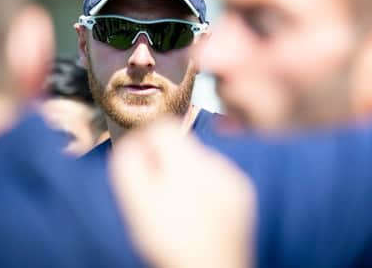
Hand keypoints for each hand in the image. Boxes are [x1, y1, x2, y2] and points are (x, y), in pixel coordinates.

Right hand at [110, 119, 255, 267]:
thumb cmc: (171, 243)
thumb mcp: (137, 204)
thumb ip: (129, 164)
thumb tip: (133, 142)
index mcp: (188, 165)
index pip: (164, 127)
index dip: (146, 141)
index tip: (141, 164)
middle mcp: (216, 165)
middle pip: (183, 144)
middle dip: (166, 161)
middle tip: (156, 192)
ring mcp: (233, 178)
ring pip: (200, 160)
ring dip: (186, 174)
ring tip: (179, 206)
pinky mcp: (242, 192)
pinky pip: (218, 176)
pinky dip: (205, 186)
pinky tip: (199, 210)